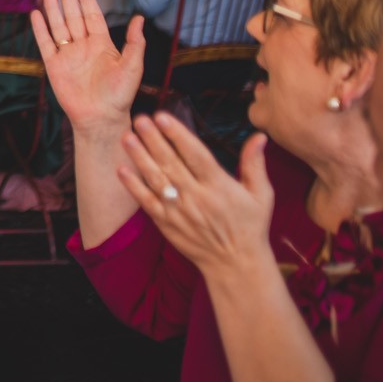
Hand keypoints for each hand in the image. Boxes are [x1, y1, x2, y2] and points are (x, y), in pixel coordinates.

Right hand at [32, 0, 144, 135]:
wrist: (100, 118)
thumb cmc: (119, 95)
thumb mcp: (133, 67)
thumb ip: (135, 43)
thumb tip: (140, 18)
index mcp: (102, 45)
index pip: (92, 16)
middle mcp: (83, 46)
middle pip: (73, 16)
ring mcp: (67, 55)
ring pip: (58, 26)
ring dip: (53, 8)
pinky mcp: (54, 66)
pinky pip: (45, 44)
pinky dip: (40, 29)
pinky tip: (36, 15)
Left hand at [118, 117, 274, 280]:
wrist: (236, 265)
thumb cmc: (250, 226)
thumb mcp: (261, 195)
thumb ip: (255, 164)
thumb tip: (259, 136)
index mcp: (219, 187)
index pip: (196, 155)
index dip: (178, 135)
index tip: (163, 116)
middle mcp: (197, 197)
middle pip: (172, 163)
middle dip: (154, 140)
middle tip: (139, 119)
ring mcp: (179, 211)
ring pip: (156, 180)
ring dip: (140, 158)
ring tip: (127, 137)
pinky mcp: (166, 223)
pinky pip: (147, 202)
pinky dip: (134, 186)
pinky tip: (122, 169)